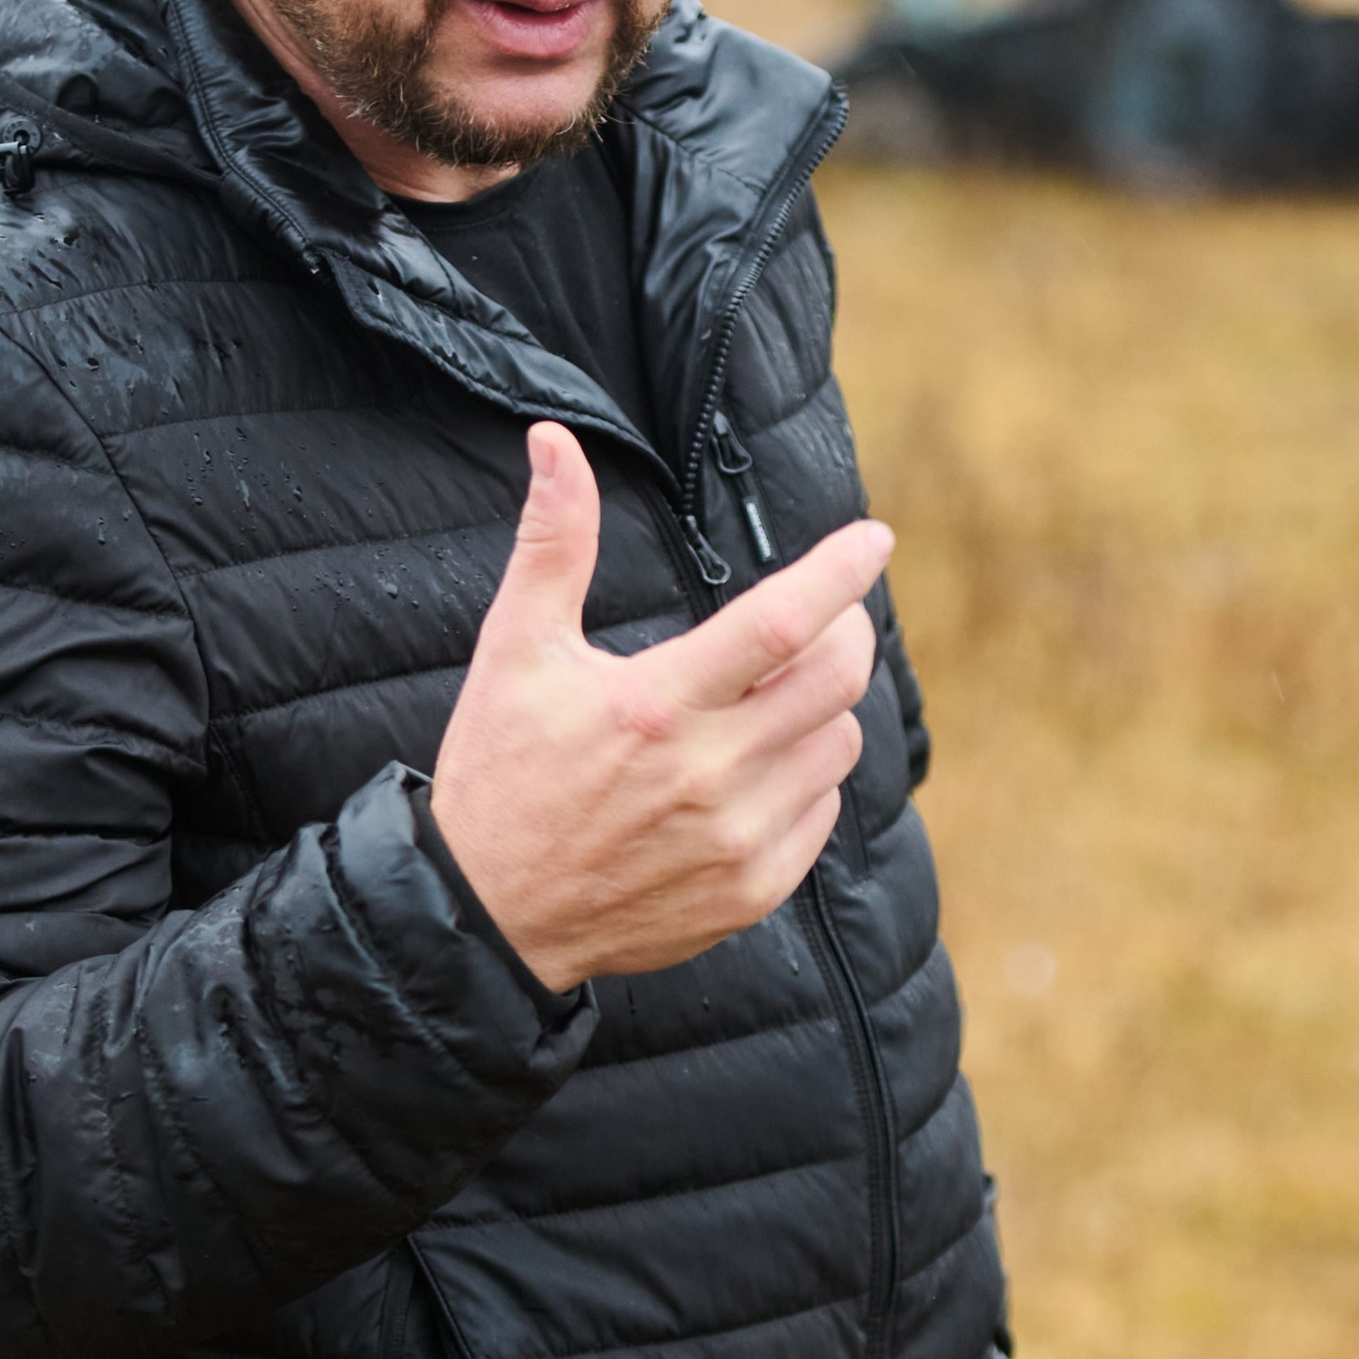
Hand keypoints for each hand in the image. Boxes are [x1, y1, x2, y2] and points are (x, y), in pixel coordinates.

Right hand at [430, 424, 891, 993]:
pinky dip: (807, 779)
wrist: (484, 916)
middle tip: (819, 622)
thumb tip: (553, 443)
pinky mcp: (749, 892)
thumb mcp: (515, 651)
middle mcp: (707, 775)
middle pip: (837, 679)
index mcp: (654, 705)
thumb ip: (552, 543)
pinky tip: (757, 771)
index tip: (873, 539)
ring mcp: (735, 840)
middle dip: (845, 632)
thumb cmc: (500, 773)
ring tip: (771, 702)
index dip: (841, 570)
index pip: (782, 620)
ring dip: (822, 709)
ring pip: (838, 745)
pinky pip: (823, 814)